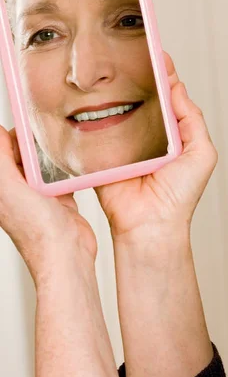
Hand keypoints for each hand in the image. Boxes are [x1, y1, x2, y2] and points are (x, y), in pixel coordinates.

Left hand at [0, 125, 97, 286]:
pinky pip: (62, 176)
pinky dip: (66, 168)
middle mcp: (19, 191)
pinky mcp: (60, 200)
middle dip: (33, 143)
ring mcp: (40, 196)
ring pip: (43, 165)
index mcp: (3, 187)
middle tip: (47, 129)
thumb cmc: (37, 231)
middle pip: (23, 157)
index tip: (27, 122)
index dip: (12, 136)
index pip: (3, 152)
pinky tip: (72, 161)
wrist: (66, 254)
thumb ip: (1, 160)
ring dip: (50, 155)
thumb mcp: (10, 188)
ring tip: (60, 141)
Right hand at [94, 52, 217, 242]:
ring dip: (111, 91)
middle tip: (126, 51)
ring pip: (116, 109)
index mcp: (169, 132)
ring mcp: (122, 142)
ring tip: (106, 66)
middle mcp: (145, 134)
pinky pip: (97, 130)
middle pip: (138, 97)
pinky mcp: (102, 154)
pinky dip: (93, 115)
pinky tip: (88, 95)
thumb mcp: (201, 153)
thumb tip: (178, 87)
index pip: (164, 95)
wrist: (151, 226)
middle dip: (133, 76)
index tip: (153, 50)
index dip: (160, 73)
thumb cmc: (180, 195)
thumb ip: (192, 120)